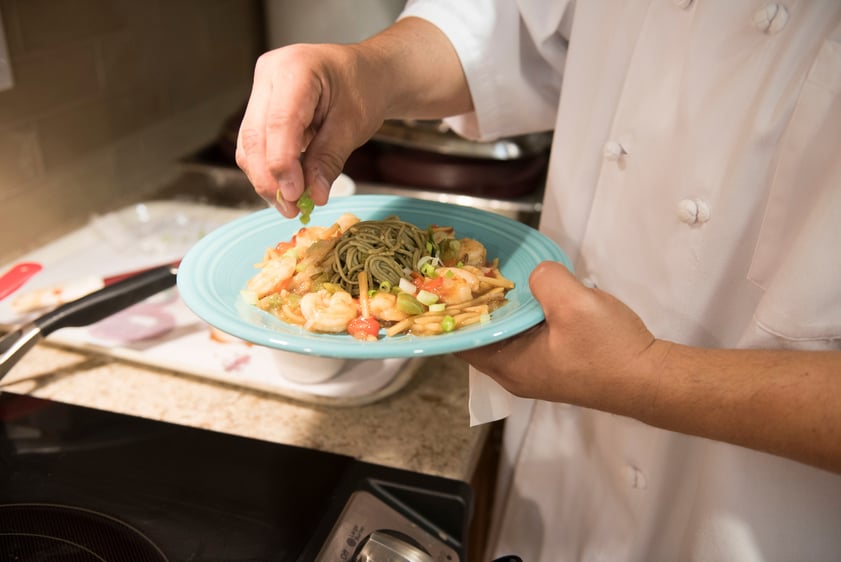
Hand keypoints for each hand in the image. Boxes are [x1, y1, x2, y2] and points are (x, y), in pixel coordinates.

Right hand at [236, 43, 385, 217]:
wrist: (366, 73)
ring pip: (248, 144)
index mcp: (296, 68)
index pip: (279, 123)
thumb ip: (329, 160)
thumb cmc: (363, 90)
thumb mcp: (353, 126)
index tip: (294, 196)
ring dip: (265, 180)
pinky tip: (287, 189)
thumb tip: (313, 196)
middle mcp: (270, 74)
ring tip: (290, 206)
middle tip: (290, 209)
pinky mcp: (260, 106)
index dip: (282, 164)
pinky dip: (268, 170)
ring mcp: (261, 89)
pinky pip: (255, 144)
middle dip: (269, 179)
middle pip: (253, 136)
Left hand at [457, 261, 662, 413]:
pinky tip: (532, 294)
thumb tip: (538, 273)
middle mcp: (516, 374)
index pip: (460, 341)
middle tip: (471, 272)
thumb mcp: (574, 304)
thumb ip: (546, 279)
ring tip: (498, 277)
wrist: (652, 380)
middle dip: (475, 306)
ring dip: (503, 310)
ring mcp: (536, 372)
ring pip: (505, 336)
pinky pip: (526, 338)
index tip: (447, 283)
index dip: (450, 312)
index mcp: (509, 365)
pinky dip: (523, 317)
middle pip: (481, 337)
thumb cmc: (610, 350)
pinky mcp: (555, 367)